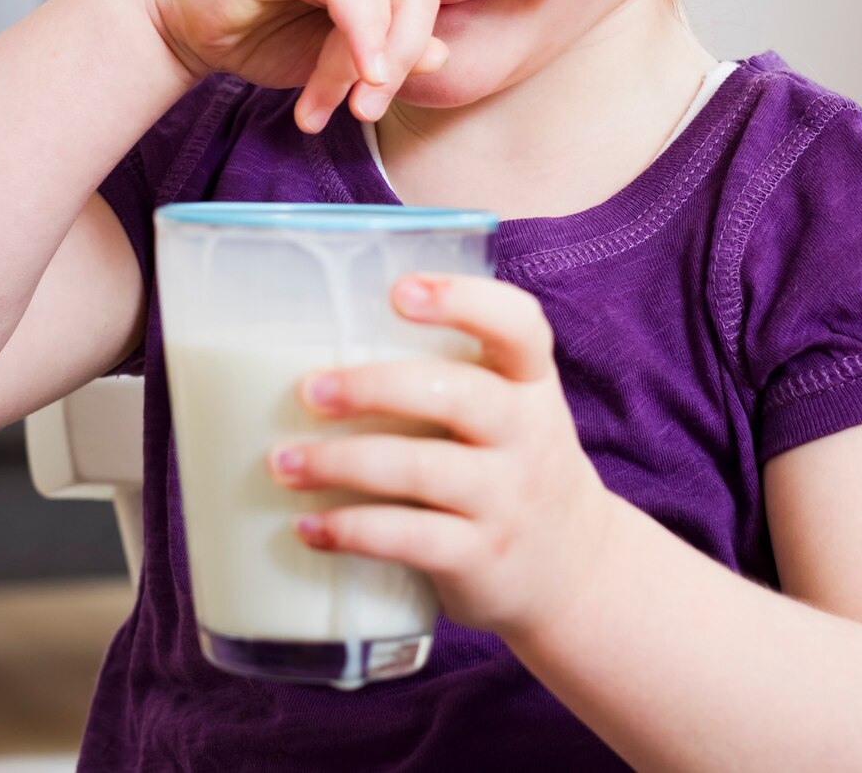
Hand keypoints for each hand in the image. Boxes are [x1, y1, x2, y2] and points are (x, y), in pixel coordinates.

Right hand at [142, 0, 581, 131]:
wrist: (178, 16)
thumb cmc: (258, 31)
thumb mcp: (336, 60)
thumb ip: (386, 56)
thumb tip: (435, 55)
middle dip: (411, 55)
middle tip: (368, 103)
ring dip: (377, 57)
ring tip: (347, 99)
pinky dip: (358, 34)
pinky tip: (350, 70)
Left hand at [267, 272, 622, 642]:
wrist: (578, 569)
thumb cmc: (513, 467)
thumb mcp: (512, 410)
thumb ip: (451, 375)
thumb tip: (322, 342)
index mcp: (531, 383)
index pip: (518, 325)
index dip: (463, 300)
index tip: (399, 291)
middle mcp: (528, 434)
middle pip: (457, 395)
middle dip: (374, 388)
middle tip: (309, 391)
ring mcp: (507, 498)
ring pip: (421, 470)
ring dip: (341, 462)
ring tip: (283, 462)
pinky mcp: (482, 557)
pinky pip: (410, 538)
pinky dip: (352, 530)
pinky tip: (310, 526)